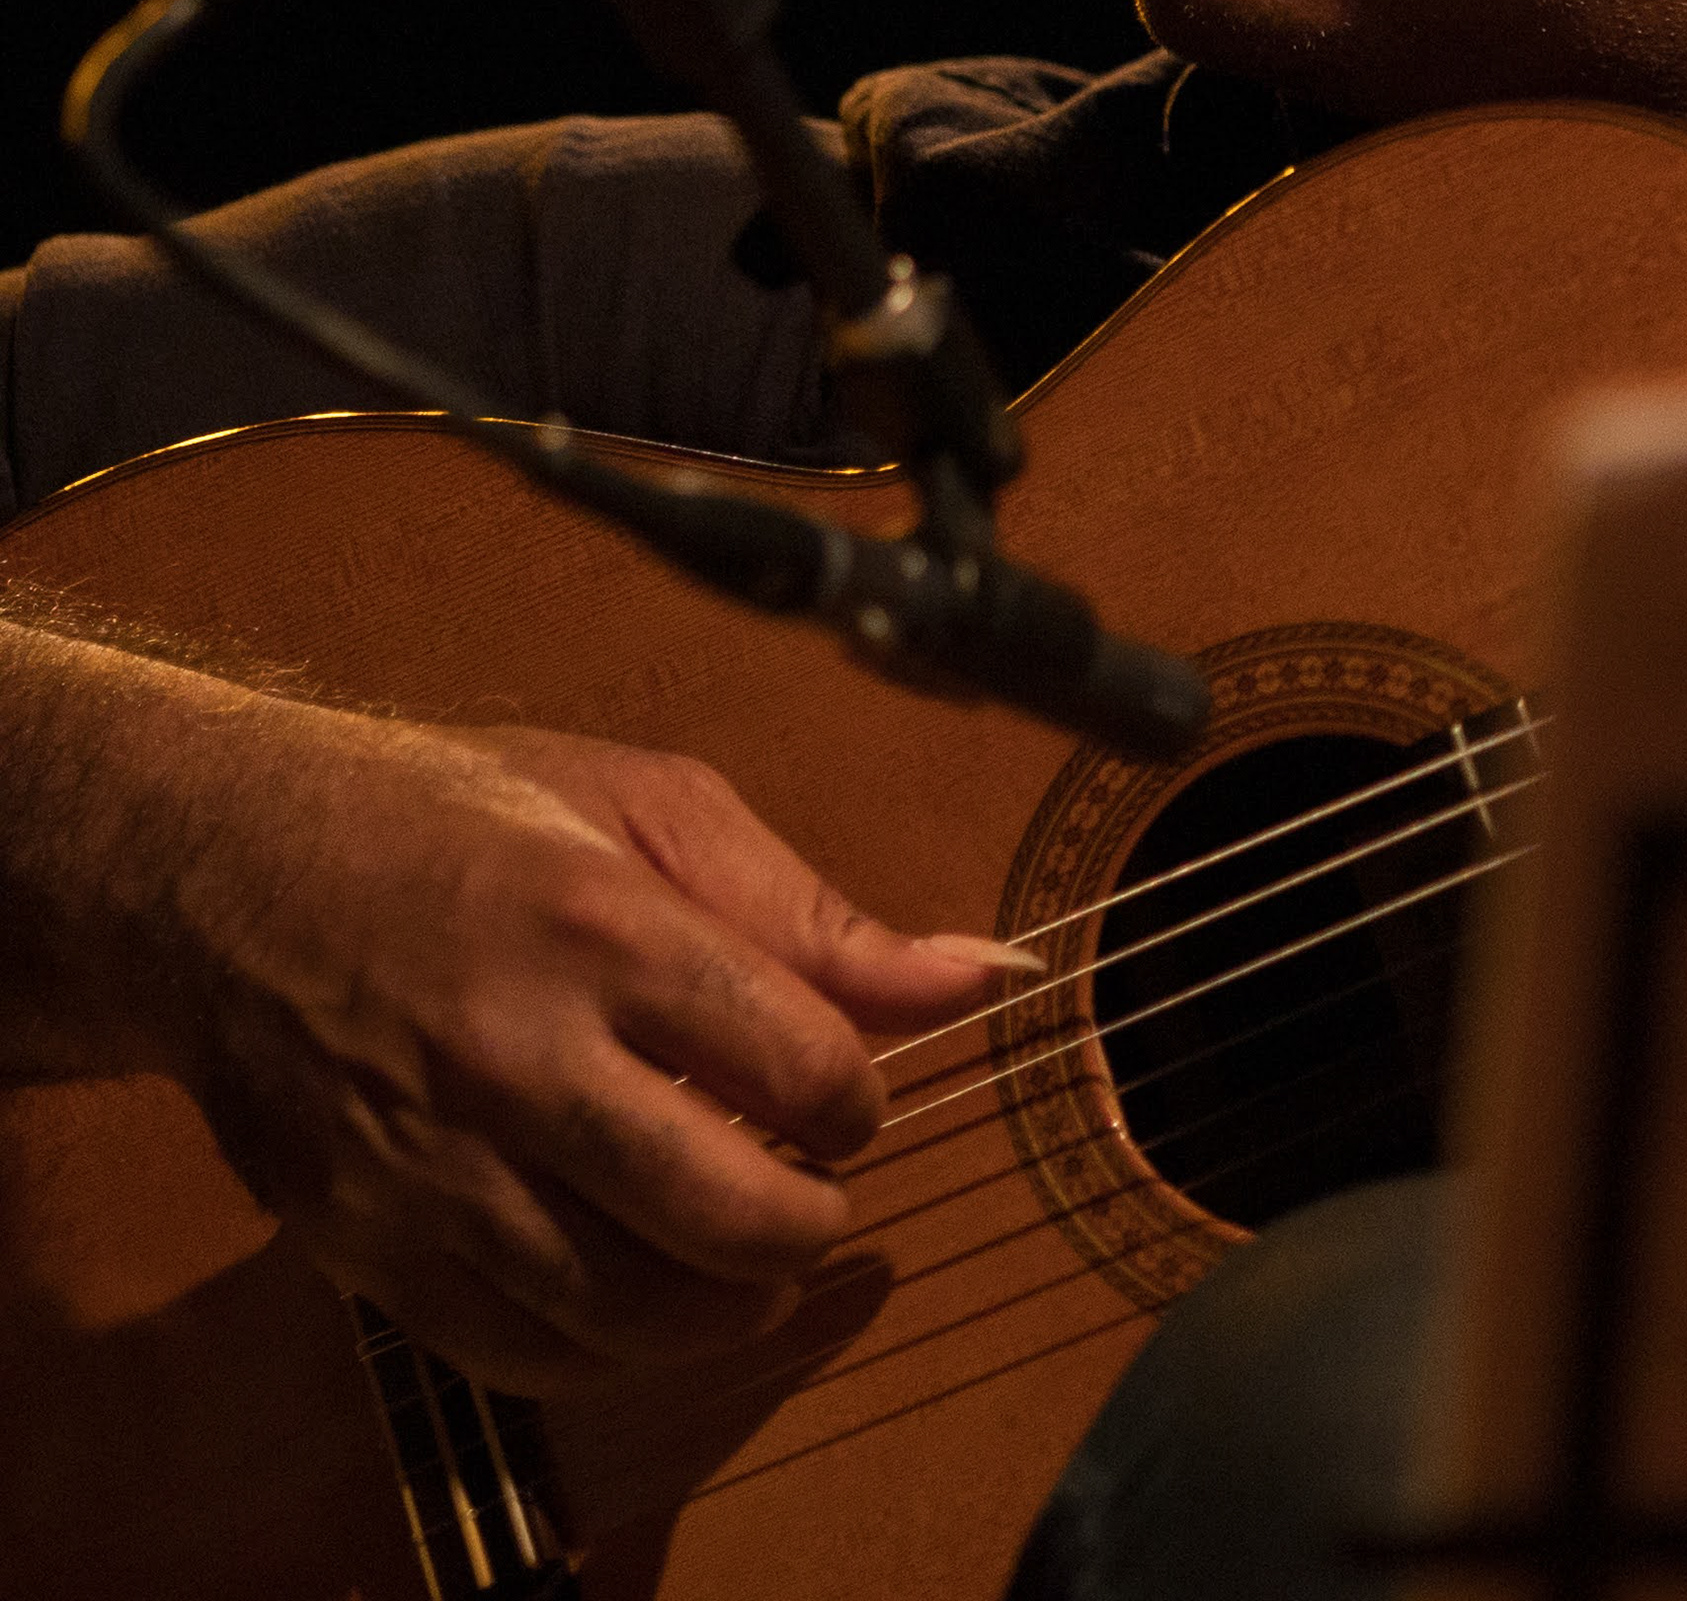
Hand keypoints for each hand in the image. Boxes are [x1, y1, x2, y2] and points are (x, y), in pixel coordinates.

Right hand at [152, 714, 1018, 1392]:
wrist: (224, 874)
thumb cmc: (459, 822)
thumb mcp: (650, 810)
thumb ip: (817, 915)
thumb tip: (984, 977)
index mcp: (601, 932)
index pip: (802, 1068)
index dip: (860, 1101)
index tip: (844, 1094)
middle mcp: (514, 1057)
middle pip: (727, 1214)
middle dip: (812, 1221)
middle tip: (813, 1190)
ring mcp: (430, 1164)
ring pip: (629, 1310)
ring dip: (726, 1303)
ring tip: (748, 1253)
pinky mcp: (364, 1242)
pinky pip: (521, 1354)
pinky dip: (613, 1351)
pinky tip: (644, 1294)